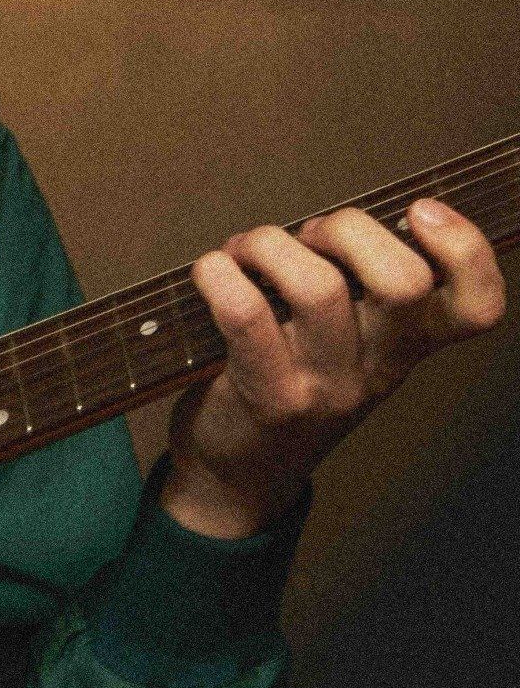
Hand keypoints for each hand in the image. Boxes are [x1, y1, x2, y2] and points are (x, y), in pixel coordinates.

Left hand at [162, 197, 506, 537]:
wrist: (239, 476)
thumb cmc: (289, 387)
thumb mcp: (346, 347)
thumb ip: (358, 291)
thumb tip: (328, 220)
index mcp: (408, 348)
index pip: (476, 307)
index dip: (466, 250)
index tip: (421, 211)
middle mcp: (378, 370)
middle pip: (403, 282)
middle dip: (349, 229)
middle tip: (308, 235)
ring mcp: (326, 389)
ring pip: (320, 288)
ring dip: (272, 245)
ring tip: (246, 250)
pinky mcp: (269, 399)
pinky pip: (247, 315)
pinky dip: (221, 276)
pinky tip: (211, 271)